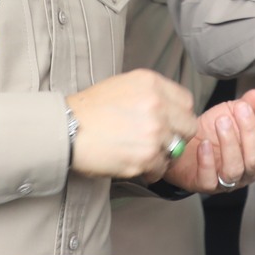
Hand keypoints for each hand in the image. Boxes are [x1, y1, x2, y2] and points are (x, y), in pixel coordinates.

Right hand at [68, 70, 198, 182]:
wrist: (65, 129)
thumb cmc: (89, 110)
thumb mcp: (123, 85)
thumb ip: (151, 94)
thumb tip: (171, 110)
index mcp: (152, 83)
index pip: (187, 102)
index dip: (179, 116)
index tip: (169, 124)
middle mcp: (157, 105)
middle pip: (189, 127)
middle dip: (176, 137)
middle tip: (159, 142)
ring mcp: (154, 131)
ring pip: (175, 150)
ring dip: (162, 155)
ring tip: (141, 154)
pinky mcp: (146, 156)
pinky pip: (160, 168)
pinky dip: (149, 171)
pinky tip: (134, 164)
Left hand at [159, 89, 254, 193]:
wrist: (182, 145)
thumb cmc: (210, 133)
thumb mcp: (230, 113)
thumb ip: (248, 105)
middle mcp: (245, 172)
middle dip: (250, 132)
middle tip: (241, 109)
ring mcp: (226, 181)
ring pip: (234, 169)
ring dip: (229, 143)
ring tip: (222, 121)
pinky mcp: (204, 184)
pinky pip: (209, 178)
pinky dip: (207, 160)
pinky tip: (204, 144)